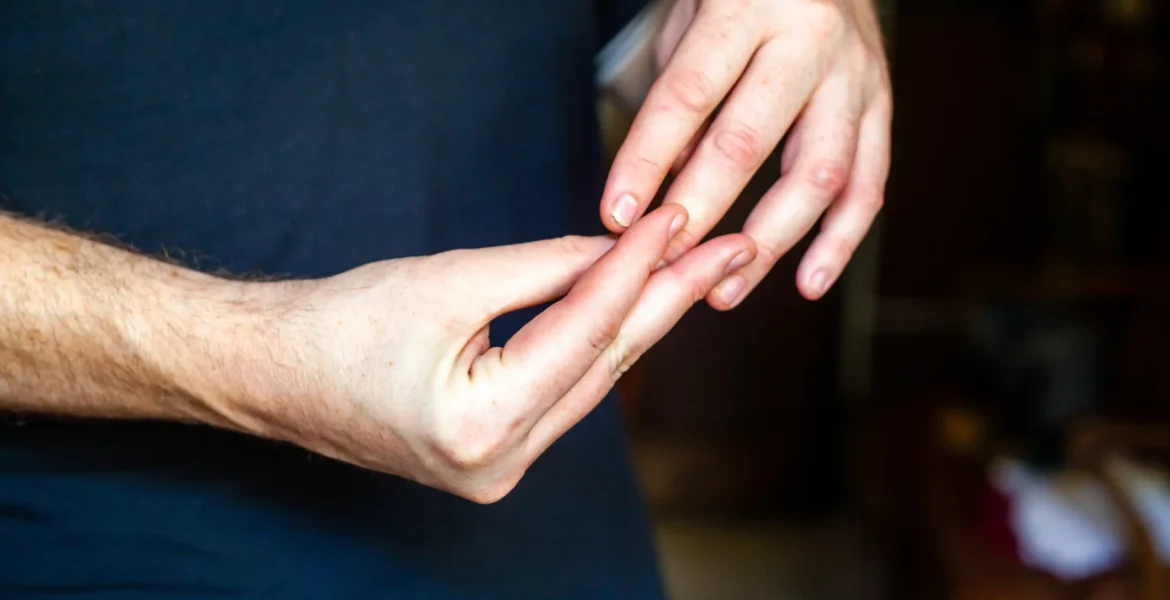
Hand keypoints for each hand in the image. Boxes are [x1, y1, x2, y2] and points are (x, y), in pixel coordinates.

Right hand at [254, 206, 755, 502]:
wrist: (277, 374)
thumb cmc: (342, 324)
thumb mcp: (449, 279)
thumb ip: (545, 268)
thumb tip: (621, 249)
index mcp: (481, 427)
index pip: (585, 335)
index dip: (635, 270)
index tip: (677, 221)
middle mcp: (500, 466)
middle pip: (605, 368)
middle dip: (668, 301)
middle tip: (727, 249)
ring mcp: (500, 472)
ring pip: (591, 384)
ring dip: (639, 323)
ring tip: (695, 270)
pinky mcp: (497, 459)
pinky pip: (564, 396)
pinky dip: (597, 348)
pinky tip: (634, 309)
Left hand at [601, 0, 891, 306]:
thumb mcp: (691, 25)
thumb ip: (677, 102)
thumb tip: (663, 191)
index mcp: (746, 6)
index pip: (688, 95)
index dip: (648, 160)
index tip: (617, 217)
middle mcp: (809, 39)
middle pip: (748, 141)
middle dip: (701, 211)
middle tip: (663, 263)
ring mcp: (856, 75)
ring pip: (818, 174)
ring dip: (769, 242)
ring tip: (725, 290)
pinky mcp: (884, 105)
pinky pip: (869, 183)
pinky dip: (841, 240)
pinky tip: (808, 282)